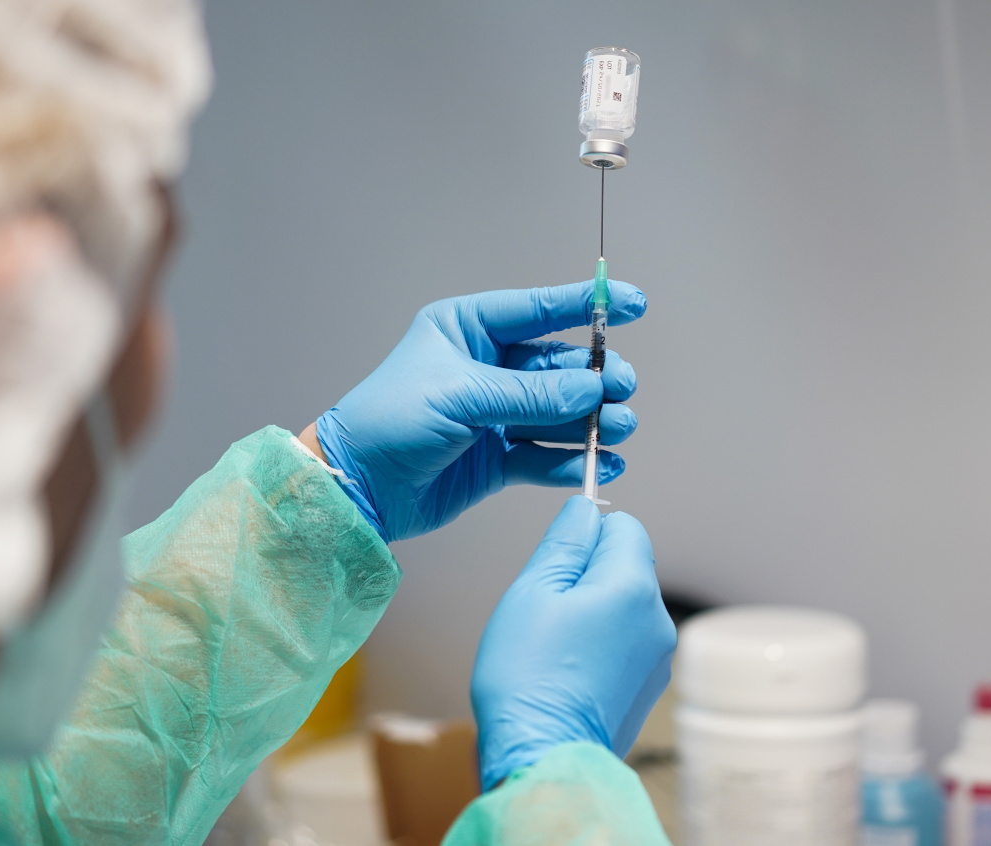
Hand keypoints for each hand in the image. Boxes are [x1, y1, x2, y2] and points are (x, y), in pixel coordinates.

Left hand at [314, 281, 645, 541]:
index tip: (634, 305)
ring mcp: (493, 415)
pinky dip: (574, 460)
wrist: (356, 487)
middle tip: (620, 390)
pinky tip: (601, 462)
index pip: (537, 310)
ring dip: (591, 421)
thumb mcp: (459, 396)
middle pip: (557, 366)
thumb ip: (529, 395)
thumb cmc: (389, 421)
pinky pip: (545, 455)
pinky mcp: (497, 460)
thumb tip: (591, 391)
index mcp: (467, 330)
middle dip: (594, 377)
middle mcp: (485, 368)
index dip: (587, 306)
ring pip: (558, 412)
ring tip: (616, 428)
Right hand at [471, 496, 676, 789]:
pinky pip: (625, 642)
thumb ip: (565, 542)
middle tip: (547, 610)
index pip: (624, 525)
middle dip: (587, 575)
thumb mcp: (533, 591)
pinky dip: (600, 645)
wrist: (542, 758)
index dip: (585, 535)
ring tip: (554, 646)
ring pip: (624, 605)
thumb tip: (585, 509)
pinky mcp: (649, 687)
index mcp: (632, 587)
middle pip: (626, 566)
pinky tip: (568, 670)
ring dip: (593, 611)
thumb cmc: (528, 678)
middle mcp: (657, 619)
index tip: (556, 561)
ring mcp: (658, 658)